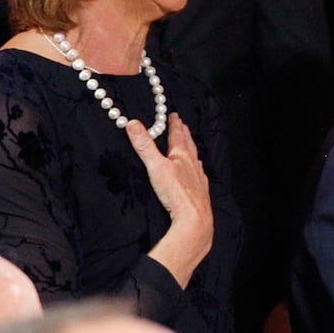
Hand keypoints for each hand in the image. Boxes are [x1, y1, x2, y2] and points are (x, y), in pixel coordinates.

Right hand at [130, 112, 213, 287]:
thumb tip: (133, 124)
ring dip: (191, 150)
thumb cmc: (175, 192)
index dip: (175, 124)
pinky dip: (196, 169)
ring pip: (195, 159)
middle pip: (188, 145)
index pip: (178, 135)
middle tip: (183, 125)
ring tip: (190, 145)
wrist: (194, 218)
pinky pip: (199, 175)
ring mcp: (198, 178)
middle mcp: (193, 164)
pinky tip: (198, 172)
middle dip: (184, 134)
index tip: (174, 114)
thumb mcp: (155, 166)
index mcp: (182, 156)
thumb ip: (144, 146)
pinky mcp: (200, 191)